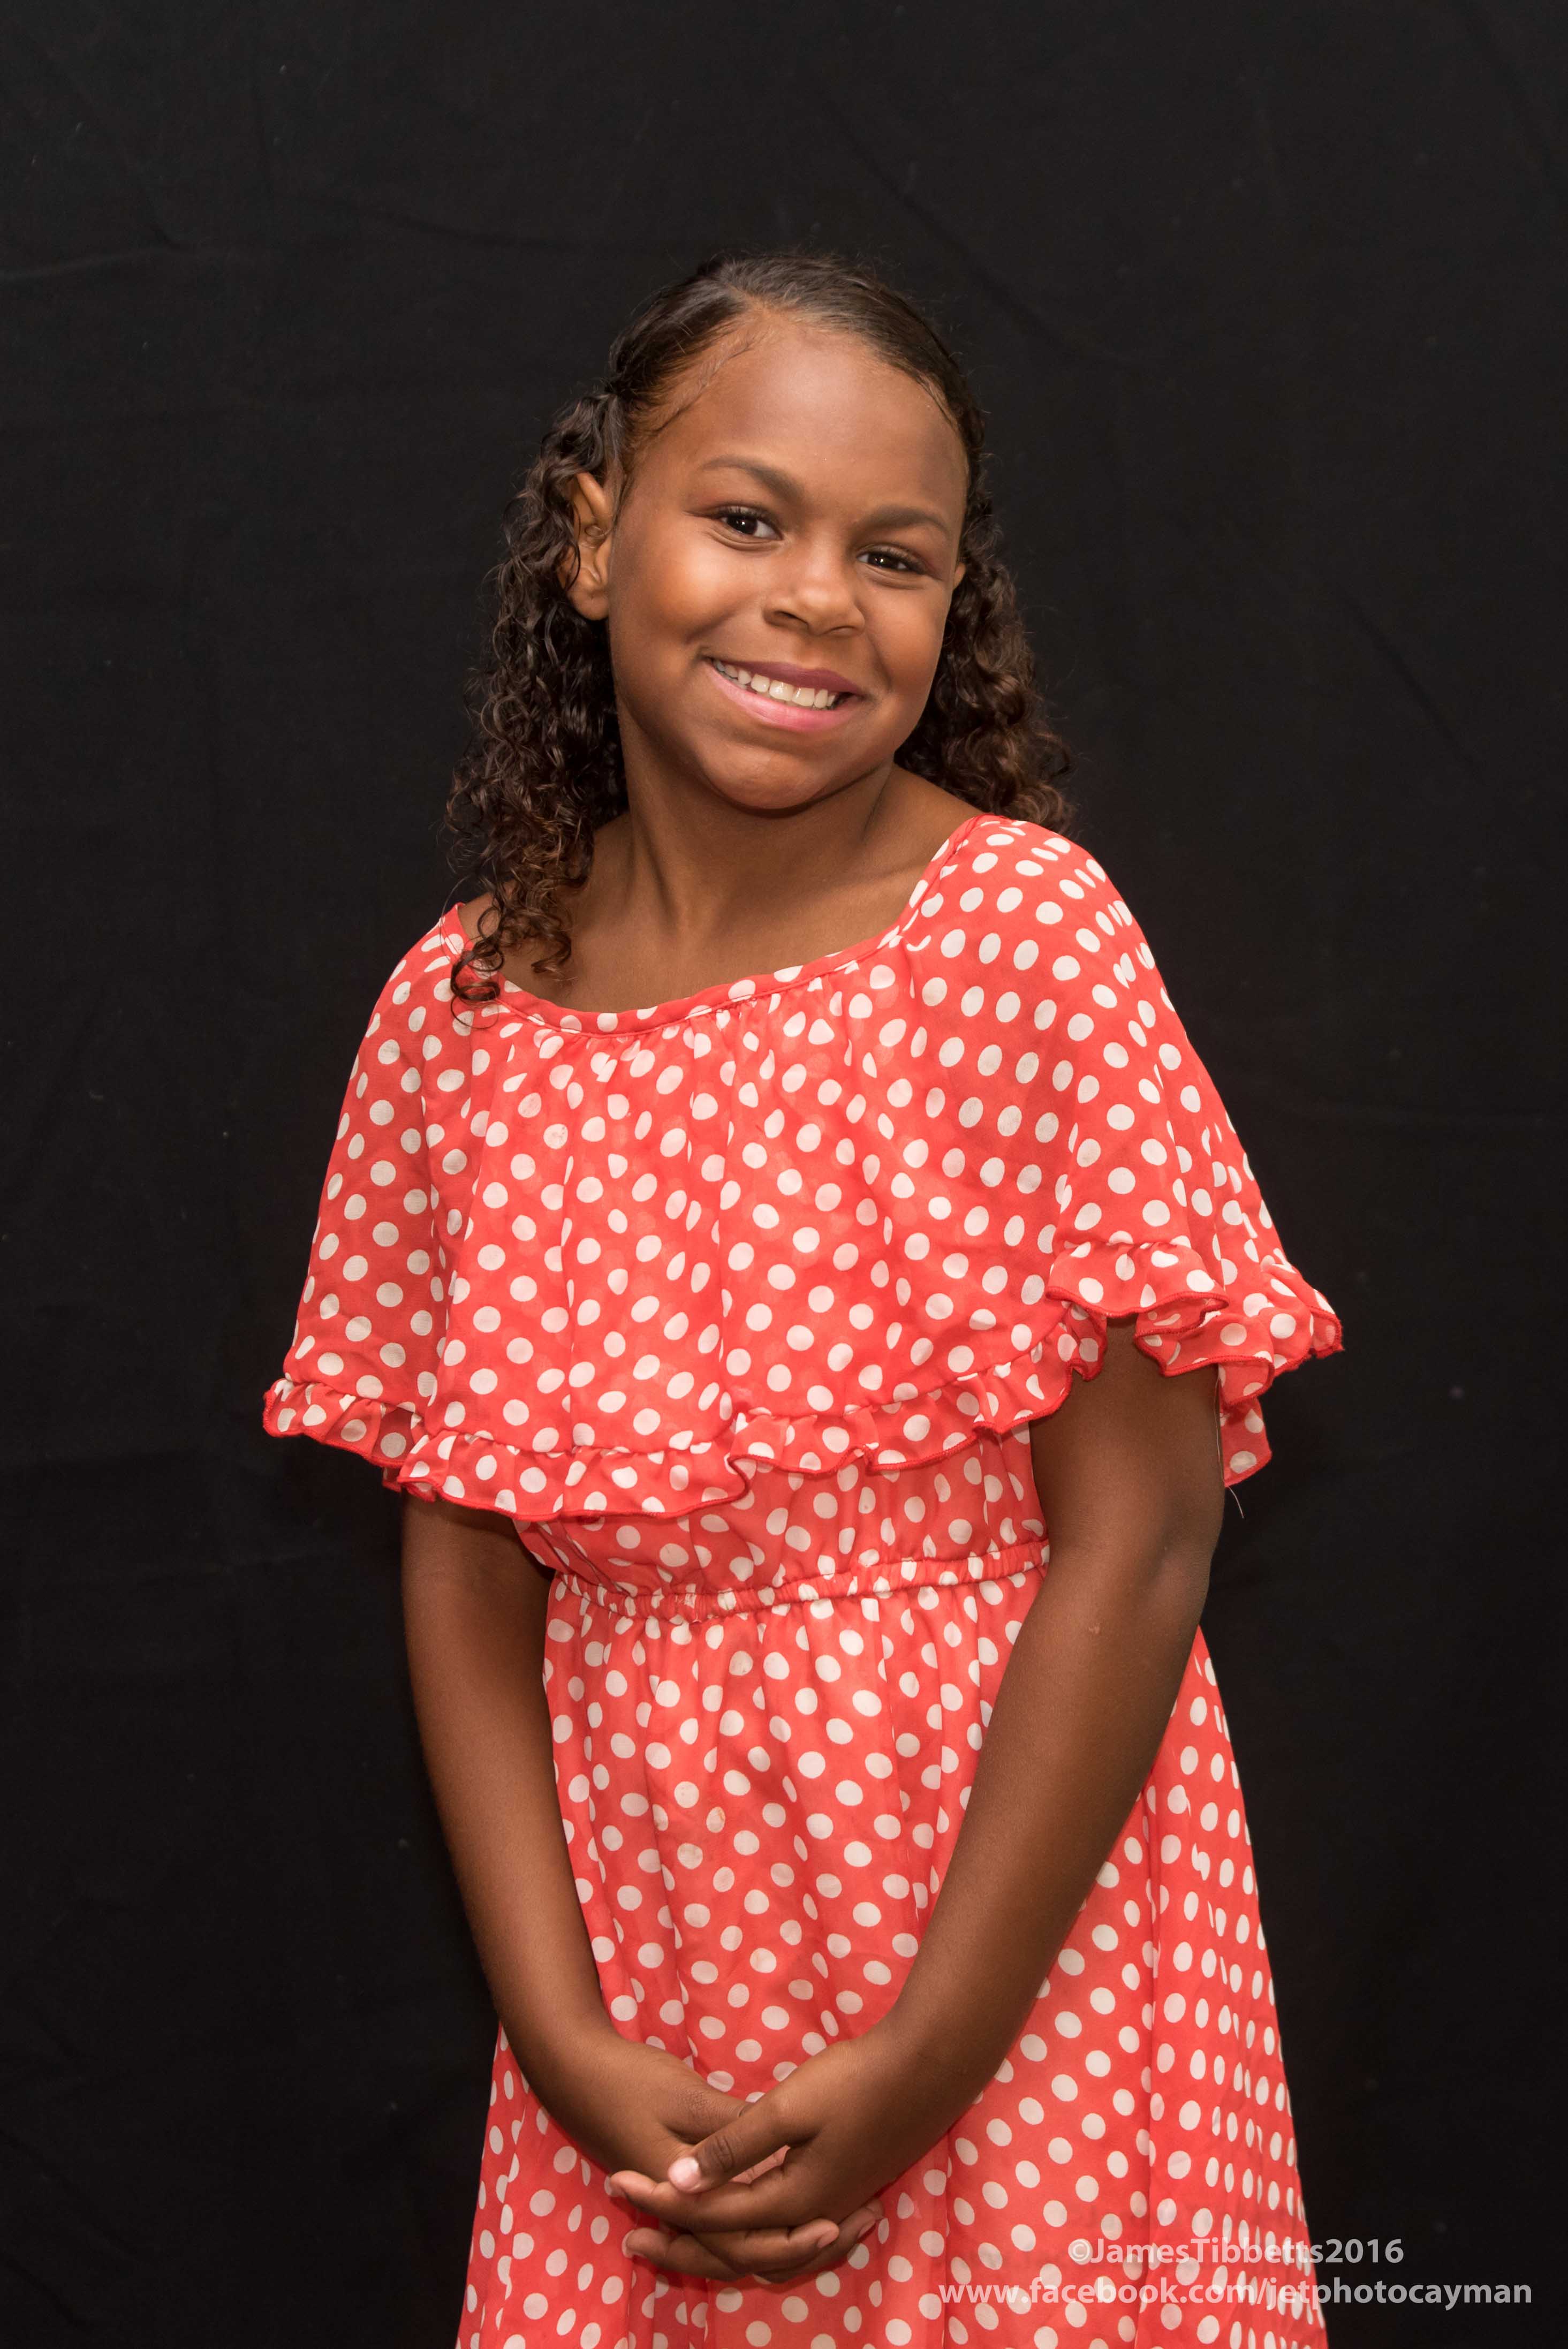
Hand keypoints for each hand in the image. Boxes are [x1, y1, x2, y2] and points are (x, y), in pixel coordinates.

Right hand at [526, 2024, 880, 2284]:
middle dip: (797, 2248)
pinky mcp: (677, 2183)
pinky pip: (724, 2217)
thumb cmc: (630, 2080)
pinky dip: (758, 2219)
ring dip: (780, 2238)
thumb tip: (781, 2148)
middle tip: (849, 2229)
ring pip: (733, 2241)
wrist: (574, 2072)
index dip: (792, 2237)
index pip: (743, 2238)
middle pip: (742, 2252)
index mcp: (684, 2193)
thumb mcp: (685, 2096)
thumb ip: (731, 2129)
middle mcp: (681, 2209)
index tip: (836, 2223)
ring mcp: (677, 2199)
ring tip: (834, 2225)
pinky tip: (785, 2204)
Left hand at [609, 2017, 979, 2256]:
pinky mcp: (844, 2187)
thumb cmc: (857, 2080)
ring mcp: (832, 2204)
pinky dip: (753, 2231)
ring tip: (676, 2233)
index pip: (712, 2214)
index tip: (618, 2186)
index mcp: (793, 2198)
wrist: (927, 2067)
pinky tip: (741, 2208)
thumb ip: (733, 2148)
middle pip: (733, 2249)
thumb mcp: (790, 2107)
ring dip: (716, 2241)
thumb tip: (678, 2183)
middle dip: (680, 2242)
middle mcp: (811, 2215)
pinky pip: (786, 2230)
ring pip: (762, 2246)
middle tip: (632, 2236)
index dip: (662, 2203)